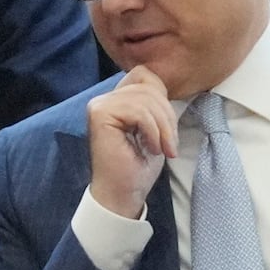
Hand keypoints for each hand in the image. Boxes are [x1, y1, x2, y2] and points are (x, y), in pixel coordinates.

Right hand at [86, 65, 176, 218]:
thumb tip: (166, 88)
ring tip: (162, 149)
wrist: (123, 194)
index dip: (162, 98)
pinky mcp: (99, 114)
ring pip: (146, 98)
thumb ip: (154, 104)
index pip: (145, 75)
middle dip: (167, 116)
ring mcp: (99, 105)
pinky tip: (151, 148)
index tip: (167, 129)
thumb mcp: (154, 127)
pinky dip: (152, 131)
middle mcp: (104, 98)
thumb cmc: (138, 166)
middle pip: (148, 86)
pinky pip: (138, 110)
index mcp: (116, 99)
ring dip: (162, 126)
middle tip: (170, 145)